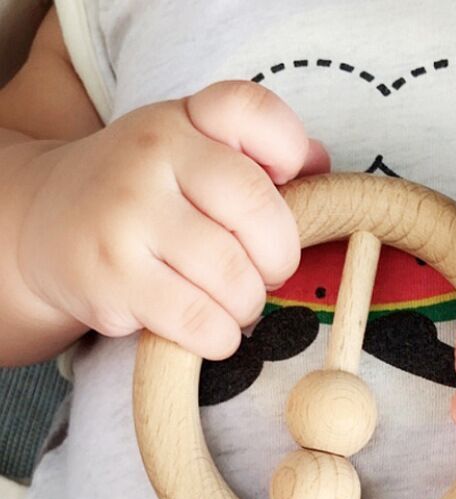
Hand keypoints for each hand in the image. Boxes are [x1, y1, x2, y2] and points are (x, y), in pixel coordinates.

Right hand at [14, 81, 328, 359]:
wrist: (41, 222)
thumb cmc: (141, 193)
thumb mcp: (188, 151)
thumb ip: (256, 153)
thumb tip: (321, 163)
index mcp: (182, 120)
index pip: (252, 112)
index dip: (290, 153)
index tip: (283, 185)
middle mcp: (151, 156)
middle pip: (260, 213)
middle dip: (279, 259)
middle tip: (265, 272)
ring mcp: (127, 217)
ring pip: (234, 278)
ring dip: (248, 305)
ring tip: (232, 303)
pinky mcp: (112, 278)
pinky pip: (200, 321)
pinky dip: (220, 336)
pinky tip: (210, 328)